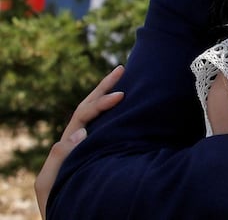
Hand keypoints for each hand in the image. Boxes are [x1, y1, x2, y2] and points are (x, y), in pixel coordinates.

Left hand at [35, 65, 124, 218]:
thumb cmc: (62, 201)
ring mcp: (90, 146)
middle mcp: (77, 141)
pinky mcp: (103, 153)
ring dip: (108, 95)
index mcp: (67, 145)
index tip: (121, 95)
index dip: (100, 102)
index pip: (83, 115)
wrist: (75, 215)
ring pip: (97, 117)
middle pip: (89, 107)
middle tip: (121, 69)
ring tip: (124, 78)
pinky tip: (130, 106)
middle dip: (104, 87)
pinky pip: (109, 129)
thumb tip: (80, 131)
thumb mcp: (52, 182)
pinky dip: (117, 114)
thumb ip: (60, 157)